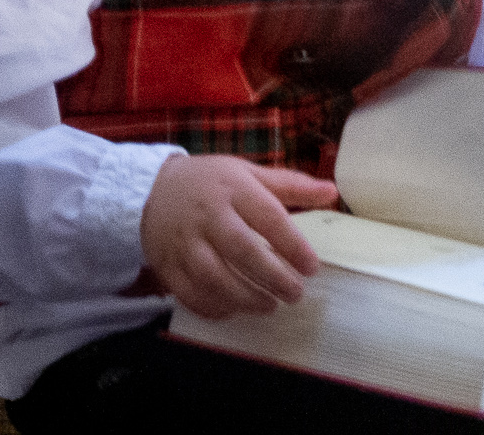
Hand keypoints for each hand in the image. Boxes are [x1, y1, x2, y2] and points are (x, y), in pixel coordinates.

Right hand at [140, 154, 337, 319]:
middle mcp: (208, 216)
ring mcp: (184, 242)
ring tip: (270, 305)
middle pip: (241, 250)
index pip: (268, 217)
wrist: (150, 190)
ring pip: (213, 276)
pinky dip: (212, 307)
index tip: (312, 267)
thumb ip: (291, 185)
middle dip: (271, 277)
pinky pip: (189, 293)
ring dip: (244, 298)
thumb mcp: (249, 173)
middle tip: (295, 294)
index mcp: (234, 189)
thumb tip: (332, 191)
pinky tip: (234, 311)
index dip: (292, 245)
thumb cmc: (211, 182)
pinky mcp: (167, 264)